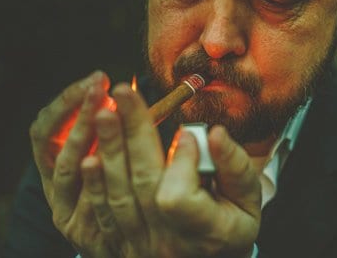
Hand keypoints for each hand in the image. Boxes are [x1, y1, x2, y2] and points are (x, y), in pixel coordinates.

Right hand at [29, 71, 124, 256]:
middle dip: (76, 110)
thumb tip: (125, 92)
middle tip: (99, 86)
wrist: (130, 248)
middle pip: (54, 143)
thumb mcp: (112, 160)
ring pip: (67, 169)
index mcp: (54, 165)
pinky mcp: (79, 232)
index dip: (67, 101)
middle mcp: (52, 186)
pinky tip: (100, 159)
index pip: (45, 127)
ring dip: (83, 135)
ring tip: (104, 112)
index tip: (95, 80)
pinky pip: (83, 201)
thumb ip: (116, 132)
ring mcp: (63, 210)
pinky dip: (92, 178)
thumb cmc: (125, 195)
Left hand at [82, 83, 259, 256]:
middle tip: (123, 92)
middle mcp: (167, 241)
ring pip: (118, 194)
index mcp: (205, 232)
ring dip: (109, 150)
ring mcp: (140, 243)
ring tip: (103, 113)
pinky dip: (93, 183)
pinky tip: (88, 156)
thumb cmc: (230, 228)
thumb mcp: (248, 202)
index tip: (185, 133)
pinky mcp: (120, 241)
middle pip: (143, 183)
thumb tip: (214, 133)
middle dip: (132, 132)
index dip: (180, 164)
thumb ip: (235, 168)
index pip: (178, 198)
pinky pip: (102, 211)